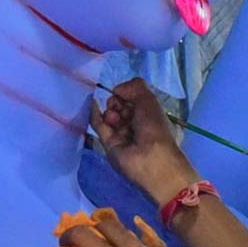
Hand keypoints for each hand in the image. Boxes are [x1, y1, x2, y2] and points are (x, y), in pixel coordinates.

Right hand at [93, 78, 200, 205]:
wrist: (150, 159)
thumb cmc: (154, 127)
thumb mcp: (149, 100)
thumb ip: (134, 87)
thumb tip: (116, 90)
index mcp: (149, 113)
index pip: (133, 98)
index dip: (128, 93)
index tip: (127, 95)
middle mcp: (135, 123)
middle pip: (120, 105)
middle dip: (119, 102)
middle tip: (123, 110)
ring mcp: (121, 133)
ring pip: (109, 114)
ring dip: (111, 111)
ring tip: (117, 119)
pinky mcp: (108, 143)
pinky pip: (99, 125)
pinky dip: (95, 114)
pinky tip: (92, 104)